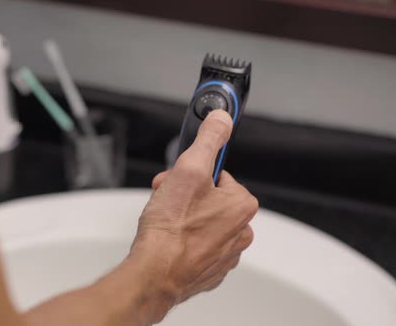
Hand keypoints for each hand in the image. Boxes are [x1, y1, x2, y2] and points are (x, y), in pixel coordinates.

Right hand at [129, 110, 258, 323]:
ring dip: (183, 218)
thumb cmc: (170, 229)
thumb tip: (222, 119)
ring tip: (164, 223)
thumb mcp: (189, 170)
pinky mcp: (209, 271)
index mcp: (241, 205)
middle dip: (185, 196)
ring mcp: (225, 254)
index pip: (217, 175)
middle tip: (165, 201)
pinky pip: (197, 245)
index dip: (191, 174)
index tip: (177, 181)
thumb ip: (209, 140)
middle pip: (209, 199)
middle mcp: (240, 231)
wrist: (154, 275)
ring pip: (202, 222)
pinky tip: (168, 242)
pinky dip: (183, 241)